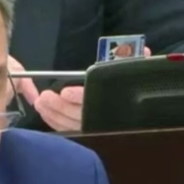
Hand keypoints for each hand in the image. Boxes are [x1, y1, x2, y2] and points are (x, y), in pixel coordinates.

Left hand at [13, 48, 150, 132]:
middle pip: (80, 116)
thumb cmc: (135, 83)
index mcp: (118, 102)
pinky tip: (45, 114)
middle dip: (60, 108)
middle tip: (45, 97)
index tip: (66, 92)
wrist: (142, 104)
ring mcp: (97, 128)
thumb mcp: (137, 70)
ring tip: (41, 103)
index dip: (82, 97)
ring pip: (73, 125)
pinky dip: (56, 123)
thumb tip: (142, 50)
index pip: (98, 101)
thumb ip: (134, 61)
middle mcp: (107, 118)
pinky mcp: (88, 133)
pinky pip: (70, 131)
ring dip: (54, 115)